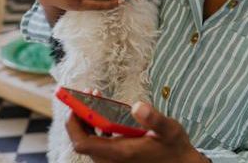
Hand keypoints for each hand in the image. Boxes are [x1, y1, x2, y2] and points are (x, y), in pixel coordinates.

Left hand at [66, 101, 207, 162]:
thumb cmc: (173, 148)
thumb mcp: (169, 130)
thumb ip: (154, 119)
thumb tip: (137, 106)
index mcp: (120, 153)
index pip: (83, 142)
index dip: (74, 123)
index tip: (76, 102)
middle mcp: (111, 160)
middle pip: (82, 140)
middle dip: (80, 115)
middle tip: (89, 92)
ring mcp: (112, 160)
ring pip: (89, 140)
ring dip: (88, 118)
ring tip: (96, 96)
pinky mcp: (116, 158)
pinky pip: (97, 142)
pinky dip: (96, 126)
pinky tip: (105, 111)